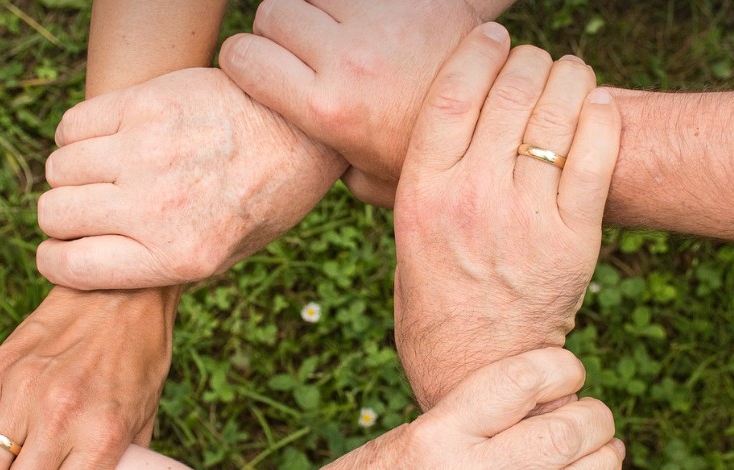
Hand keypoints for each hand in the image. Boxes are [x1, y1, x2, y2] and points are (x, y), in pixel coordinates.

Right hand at [36, 67, 345, 289]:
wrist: (302, 131)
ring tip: (103, 173)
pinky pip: (73, 125)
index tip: (62, 251)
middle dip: (62, 218)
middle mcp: (157, 208)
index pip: (70, 267)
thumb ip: (160, 266)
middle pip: (54, 214)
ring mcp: (148, 152)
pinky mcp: (146, 104)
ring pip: (58, 168)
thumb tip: (96, 266)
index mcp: (178, 257)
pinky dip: (77, 136)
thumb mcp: (225, 256)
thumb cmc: (264, 199)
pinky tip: (106, 140)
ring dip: (71, 175)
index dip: (56, 261)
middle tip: (88, 210)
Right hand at [219, 0, 493, 205]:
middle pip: (273, 12)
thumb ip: (326, 163)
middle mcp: (345, 59)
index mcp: (325, 108)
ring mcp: (378, 21)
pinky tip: (368, 22)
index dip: (242, 60)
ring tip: (337, 35)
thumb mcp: (370, 179)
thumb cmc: (429, 157)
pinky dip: (349, 2)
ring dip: (315, 8)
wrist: (500, 118)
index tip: (257, 69)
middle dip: (278, 30)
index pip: (242, 56)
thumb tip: (298, 156)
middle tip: (302, 53)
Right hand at [285, 348, 623, 469]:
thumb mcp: (401, 437)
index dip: (560, 367)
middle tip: (596, 413)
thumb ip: (461, 421)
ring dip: (604, 465)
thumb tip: (523, 400)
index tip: (568, 368)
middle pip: (559, 436)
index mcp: (435, 435)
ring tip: (607, 450)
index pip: (519, 383)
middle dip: (595, 418)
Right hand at [392, 25, 621, 405]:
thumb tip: (410, 136)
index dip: (476, 52)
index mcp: (422, 194)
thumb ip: (410, 185)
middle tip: (532, 60)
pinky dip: (600, 117)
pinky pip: (596, 154)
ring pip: (556, 113)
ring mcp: (525, 217)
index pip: (451, 94)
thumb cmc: (433, 304)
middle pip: (508, 93)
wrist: (477, 368)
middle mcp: (471, 198)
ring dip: (567, 78)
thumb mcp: (403, 239)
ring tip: (567, 74)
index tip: (491, 37)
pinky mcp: (573, 238)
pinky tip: (594, 106)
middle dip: (526, 60)